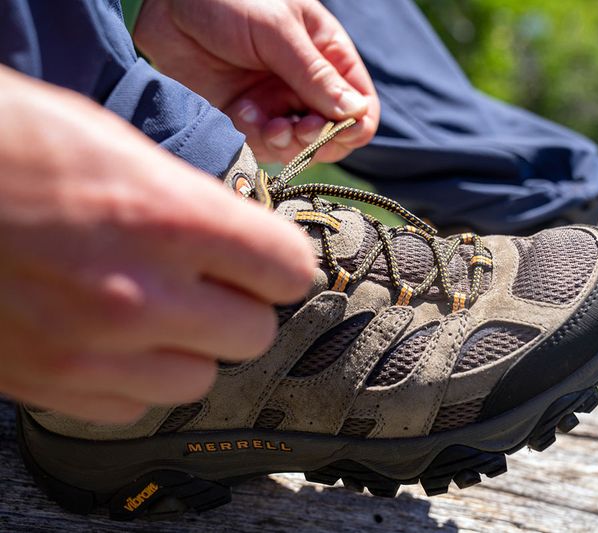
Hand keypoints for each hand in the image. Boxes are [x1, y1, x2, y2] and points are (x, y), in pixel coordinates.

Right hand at [0, 66, 314, 422]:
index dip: (278, 260)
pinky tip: (106, 338)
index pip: (286, 269)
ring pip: (199, 379)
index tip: (265, 258)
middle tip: (208, 282)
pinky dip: (132, 378)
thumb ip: (190, 203)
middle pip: (254, 333)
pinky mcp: (48, 385)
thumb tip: (238, 240)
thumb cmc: (11, 147)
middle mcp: (137, 296)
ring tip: (152, 311)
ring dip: (189, 347)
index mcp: (167, 219)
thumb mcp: (117, 147)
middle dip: (239, 305)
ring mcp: (90, 351)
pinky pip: (133, 406)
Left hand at [135, 0, 379, 163]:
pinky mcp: (247, 119)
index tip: (338, 127)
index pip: (361, 105)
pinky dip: (258, 137)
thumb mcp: (278, 31)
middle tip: (299, 129)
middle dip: (319, 138)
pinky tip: (242, 112)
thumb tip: (355, 113)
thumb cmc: (228, 1)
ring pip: (300, 147)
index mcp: (328, 56)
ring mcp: (277, 104)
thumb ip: (314, 74)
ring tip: (269, 124)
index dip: (355, 124)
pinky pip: (265, 146)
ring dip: (288, 143)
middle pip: (334, 134)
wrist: (165, 5)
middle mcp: (307, 86)